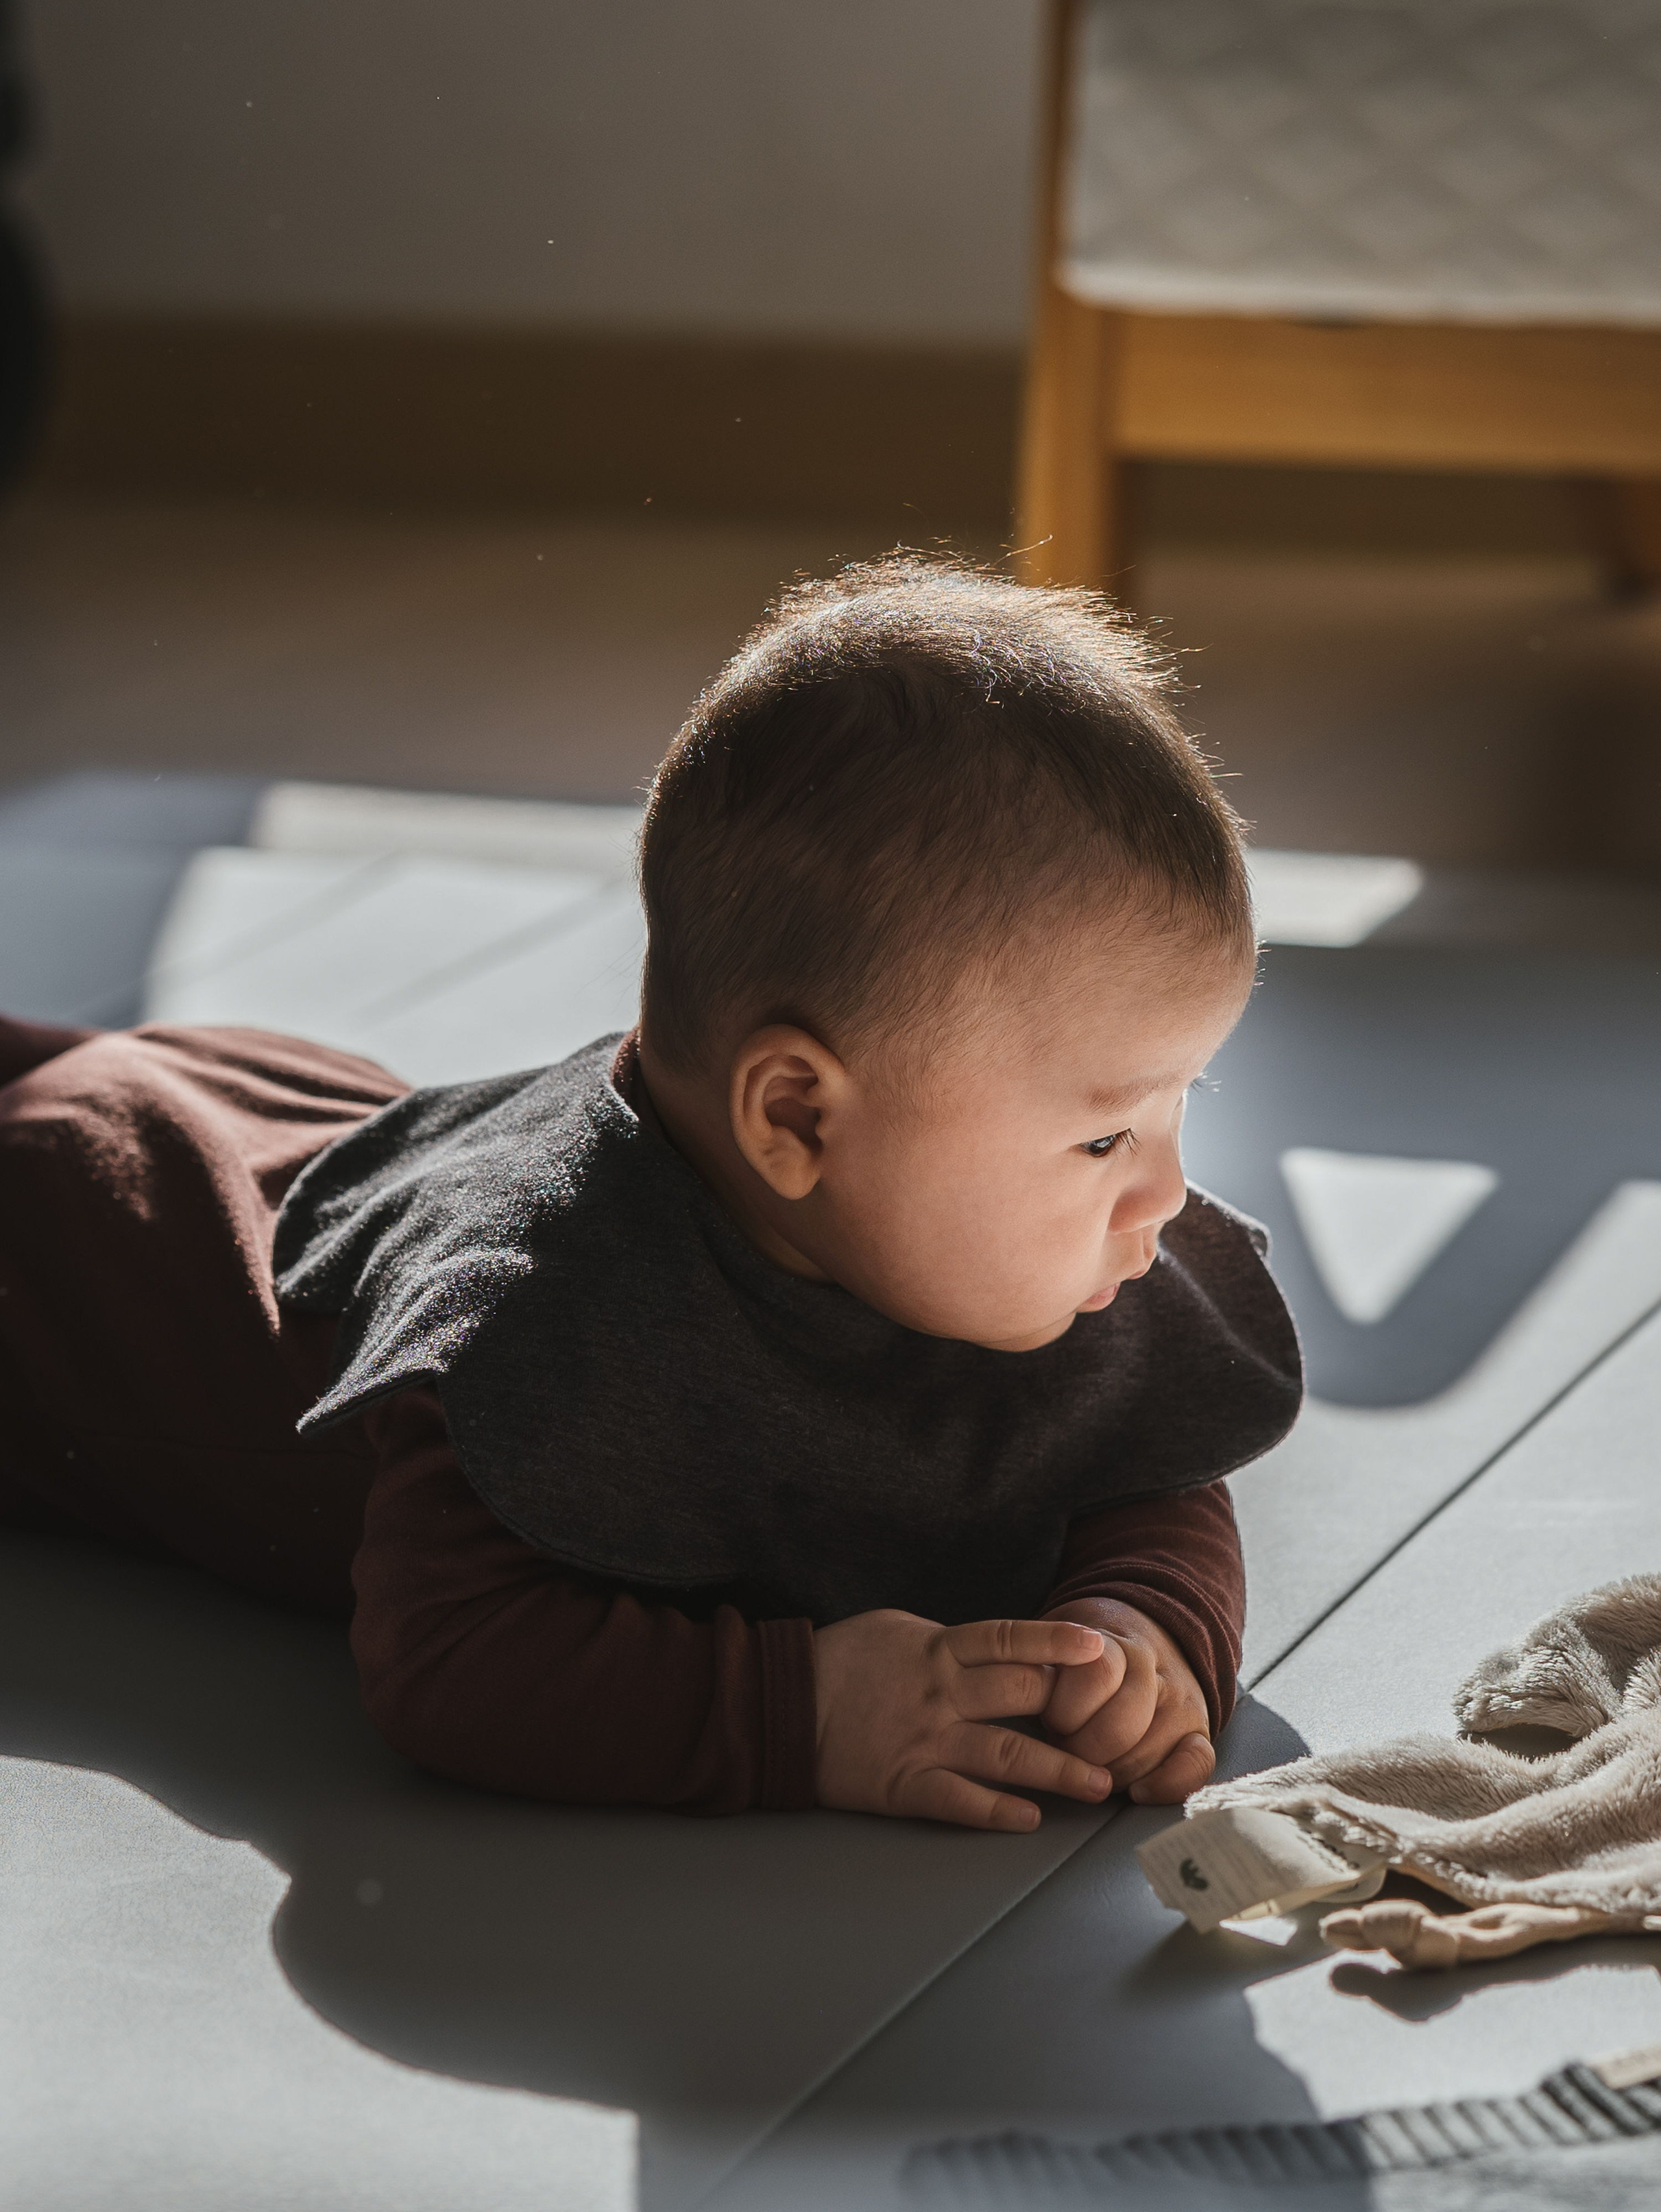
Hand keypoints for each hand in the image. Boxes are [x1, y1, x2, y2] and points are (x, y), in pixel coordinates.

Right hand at [813, 1609, 1114, 1831]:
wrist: (779, 1706)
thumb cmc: (840, 1661)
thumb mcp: (895, 1628)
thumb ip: (947, 1642)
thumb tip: (994, 1647)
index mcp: (938, 1649)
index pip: (1008, 1640)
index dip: (1056, 1644)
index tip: (1100, 1649)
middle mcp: (940, 1694)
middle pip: (1021, 1698)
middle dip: (1076, 1713)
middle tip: (1122, 1729)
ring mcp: (925, 1741)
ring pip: (1004, 1753)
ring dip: (1056, 1770)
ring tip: (1099, 1785)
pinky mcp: (905, 1784)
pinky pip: (959, 1800)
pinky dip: (995, 1810)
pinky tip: (1028, 1819)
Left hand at [1039, 1598, 1214, 1802]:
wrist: (1142, 1630)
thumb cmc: (1081, 1653)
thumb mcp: (1054, 1643)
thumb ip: (1037, 1666)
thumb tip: (1018, 1695)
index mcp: (1112, 1643)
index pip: (1094, 1677)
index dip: (1064, 1708)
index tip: (1050, 1718)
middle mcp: (1152, 1670)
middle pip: (1118, 1725)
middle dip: (1081, 1749)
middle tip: (1067, 1746)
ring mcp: (1179, 1700)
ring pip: (1147, 1751)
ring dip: (1111, 1771)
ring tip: (1093, 1762)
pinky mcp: (1199, 1730)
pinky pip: (1195, 1765)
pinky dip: (1167, 1784)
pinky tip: (1140, 1792)